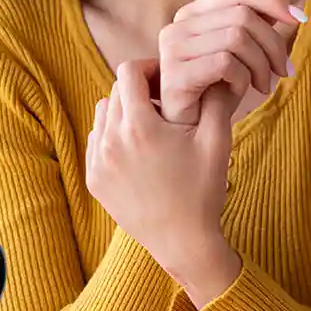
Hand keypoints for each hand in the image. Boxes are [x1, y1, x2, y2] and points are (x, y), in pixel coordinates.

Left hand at [86, 59, 240, 303]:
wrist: (183, 242)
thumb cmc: (203, 191)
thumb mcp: (217, 142)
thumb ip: (215, 100)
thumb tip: (214, 71)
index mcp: (139, 126)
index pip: (128, 72)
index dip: (148, 68)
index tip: (165, 80)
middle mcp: (110, 140)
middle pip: (115, 92)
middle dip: (138, 90)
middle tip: (162, 102)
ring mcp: (98, 161)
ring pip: (103, 114)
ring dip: (123, 112)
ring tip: (150, 126)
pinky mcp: (93, 179)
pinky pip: (96, 141)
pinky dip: (113, 137)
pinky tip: (138, 150)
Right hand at [158, 0, 305, 126]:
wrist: (190, 129)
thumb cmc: (215, 88)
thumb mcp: (243, 50)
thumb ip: (259, 17)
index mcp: (193, 13)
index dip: (272, 0)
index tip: (300, 20)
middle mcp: (178, 25)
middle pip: (242, 15)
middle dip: (273, 44)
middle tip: (283, 71)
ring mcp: (173, 49)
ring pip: (237, 38)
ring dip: (261, 65)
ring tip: (263, 85)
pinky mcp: (175, 74)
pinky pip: (225, 63)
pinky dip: (242, 78)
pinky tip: (239, 91)